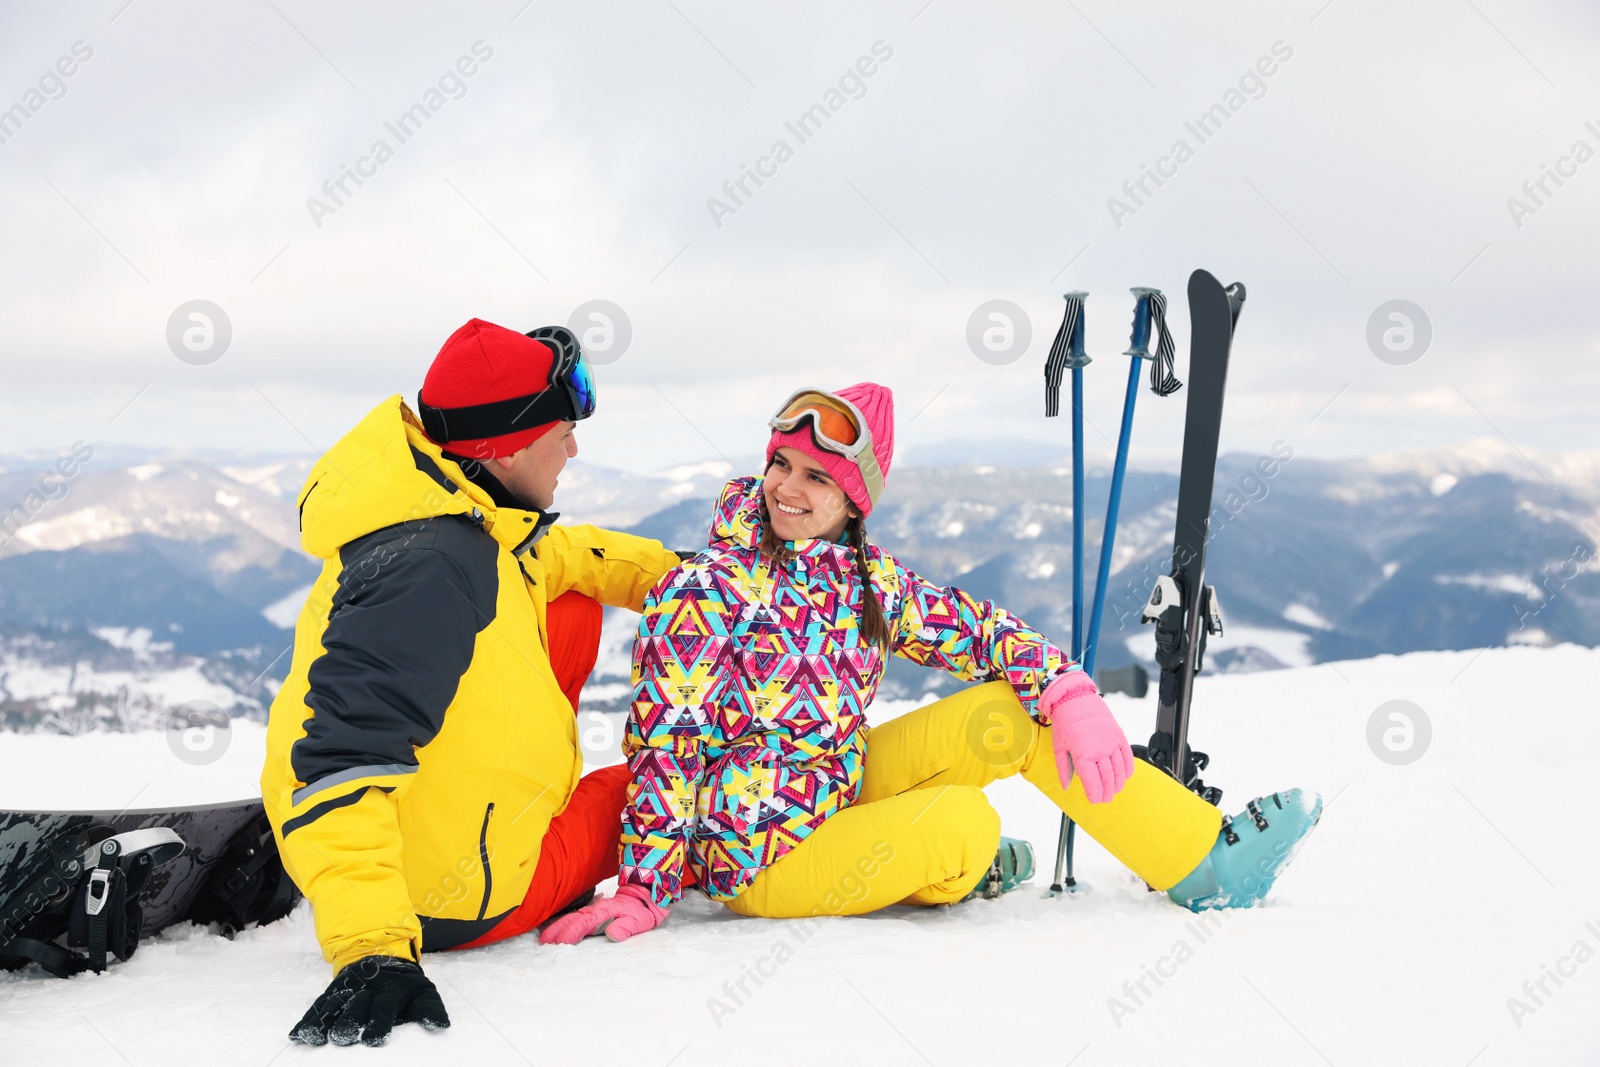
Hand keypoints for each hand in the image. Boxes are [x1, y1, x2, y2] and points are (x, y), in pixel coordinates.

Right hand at [289, 954, 449, 1046]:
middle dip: (348, 1022)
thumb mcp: (423, 992)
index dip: (379, 1023)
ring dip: (322, 1022)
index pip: (384, 1007)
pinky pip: (317, 1006)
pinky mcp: (332, 992)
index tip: (373, 1040)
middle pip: (354, 1006)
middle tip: (342, 1037)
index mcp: (390, 991)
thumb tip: (441, 1025)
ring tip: (312, 1039)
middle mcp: (365, 989)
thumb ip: (431, 1009)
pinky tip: (296, 1036)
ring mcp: (346, 989)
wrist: (382, 953)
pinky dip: (306, 1020)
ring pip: (333, 1005)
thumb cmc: (404, 984)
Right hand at [539, 884, 668, 944]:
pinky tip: (557, 930)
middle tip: (543, 942)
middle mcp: (595, 911)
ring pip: (572, 918)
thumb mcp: (638, 920)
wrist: (646, 895)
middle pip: (572, 920)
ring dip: (557, 927)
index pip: (584, 924)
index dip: (571, 932)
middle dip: (557, 929)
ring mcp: (593, 911)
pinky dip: (564, 923)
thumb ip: (625, 927)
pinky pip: (576, 918)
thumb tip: (612, 935)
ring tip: (544, 938)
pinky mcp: (594, 913)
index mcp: (604, 913)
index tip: (560, 943)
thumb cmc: (641, 910)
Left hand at [1039, 671, 1133, 803]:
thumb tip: (1066, 786)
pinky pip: (1127, 756)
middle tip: (1105, 799)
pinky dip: (1128, 768)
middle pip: (1107, 778)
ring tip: (1115, 790)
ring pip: (1119, 770)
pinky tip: (1125, 776)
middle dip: (1107, 792)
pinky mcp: (1119, 736)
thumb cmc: (1065, 722)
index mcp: (1083, 754)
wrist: (1075, 699)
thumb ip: (1063, 769)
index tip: (1095, 800)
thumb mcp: (1059, 747)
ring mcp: (1111, 743)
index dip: (1095, 795)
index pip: (1093, 782)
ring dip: (1118, 783)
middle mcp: (1100, 750)